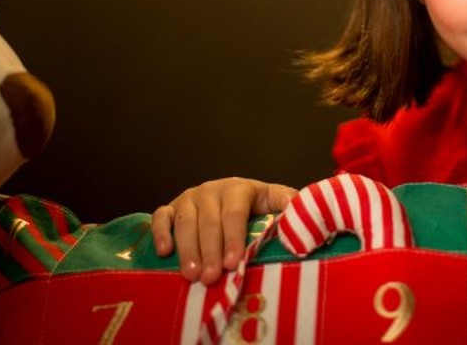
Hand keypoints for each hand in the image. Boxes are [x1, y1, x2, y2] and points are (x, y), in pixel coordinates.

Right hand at [151, 177, 296, 284]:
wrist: (232, 195)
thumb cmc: (257, 207)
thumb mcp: (275, 201)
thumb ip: (289, 205)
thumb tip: (305, 212)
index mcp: (239, 188)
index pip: (235, 212)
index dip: (234, 237)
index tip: (234, 262)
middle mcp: (212, 190)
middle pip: (209, 221)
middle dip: (210, 251)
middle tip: (211, 277)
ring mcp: (190, 198)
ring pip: (185, 222)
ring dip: (188, 249)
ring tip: (192, 275)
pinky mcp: (172, 207)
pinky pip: (161, 216)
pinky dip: (160, 232)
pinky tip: (164, 251)